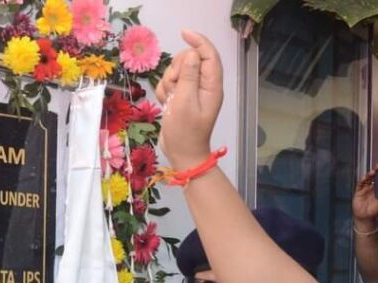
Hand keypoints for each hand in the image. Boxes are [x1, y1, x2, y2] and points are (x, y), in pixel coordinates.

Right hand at [154, 30, 223, 167]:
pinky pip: (170, 84)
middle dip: (177, 69)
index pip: (209, 54)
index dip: (198, 41)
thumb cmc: (185, 132)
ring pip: (177, 72)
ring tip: (170, 100)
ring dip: (169, 82)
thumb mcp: (185, 102)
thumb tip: (192, 55)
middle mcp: (205, 86)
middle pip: (190, 61)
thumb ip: (188, 76)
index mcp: (212, 86)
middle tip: (175, 88)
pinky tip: (166, 105)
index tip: (183, 34)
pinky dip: (165, 92)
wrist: (182, 154)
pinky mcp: (181, 97)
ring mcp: (192, 92)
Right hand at [353, 164, 377, 224]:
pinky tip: (364, 178)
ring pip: (367, 179)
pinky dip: (362, 181)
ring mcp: (365, 188)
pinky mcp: (359, 191)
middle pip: (374, 177)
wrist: (365, 217)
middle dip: (376, 171)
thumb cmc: (374, 210)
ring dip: (369, 175)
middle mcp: (372, 187)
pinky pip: (360, 185)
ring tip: (373, 172)